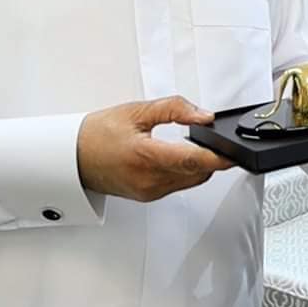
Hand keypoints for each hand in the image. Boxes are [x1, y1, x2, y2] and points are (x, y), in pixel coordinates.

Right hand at [77, 96, 233, 201]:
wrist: (73, 157)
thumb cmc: (98, 134)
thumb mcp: (137, 111)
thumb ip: (174, 110)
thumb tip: (204, 116)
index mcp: (144, 157)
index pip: (191, 160)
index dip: (218, 157)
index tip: (234, 152)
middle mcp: (148, 180)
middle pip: (196, 173)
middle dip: (212, 158)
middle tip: (215, 139)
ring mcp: (149, 192)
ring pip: (190, 181)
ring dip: (199, 165)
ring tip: (196, 145)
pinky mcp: (148, 196)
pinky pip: (178, 185)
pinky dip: (185, 171)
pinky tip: (179, 156)